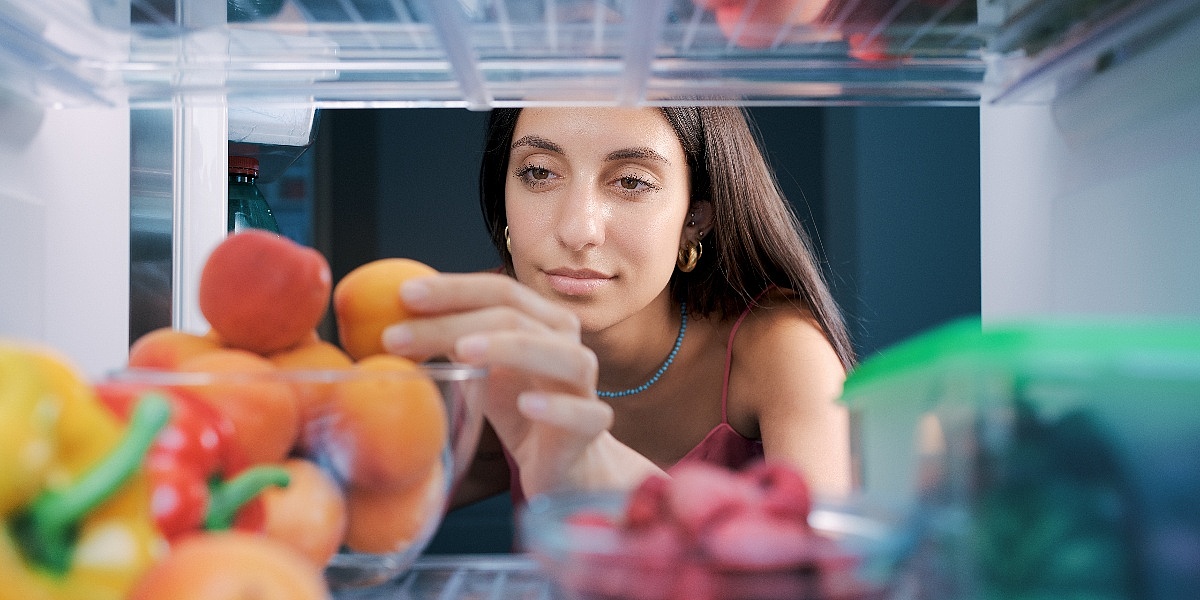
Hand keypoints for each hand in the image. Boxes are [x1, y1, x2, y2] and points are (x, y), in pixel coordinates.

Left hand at [379, 272, 657, 494]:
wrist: (564, 462)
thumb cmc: (519, 405)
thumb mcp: (481, 368)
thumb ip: (450, 340)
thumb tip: (386, 320)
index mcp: (541, 321)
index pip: (500, 290)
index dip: (453, 288)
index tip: (403, 295)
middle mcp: (567, 344)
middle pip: (518, 318)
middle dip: (455, 321)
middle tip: (397, 336)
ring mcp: (585, 386)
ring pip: (563, 357)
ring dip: (512, 348)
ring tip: (463, 353)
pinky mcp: (591, 429)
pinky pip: (583, 414)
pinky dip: (557, 407)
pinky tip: (526, 405)